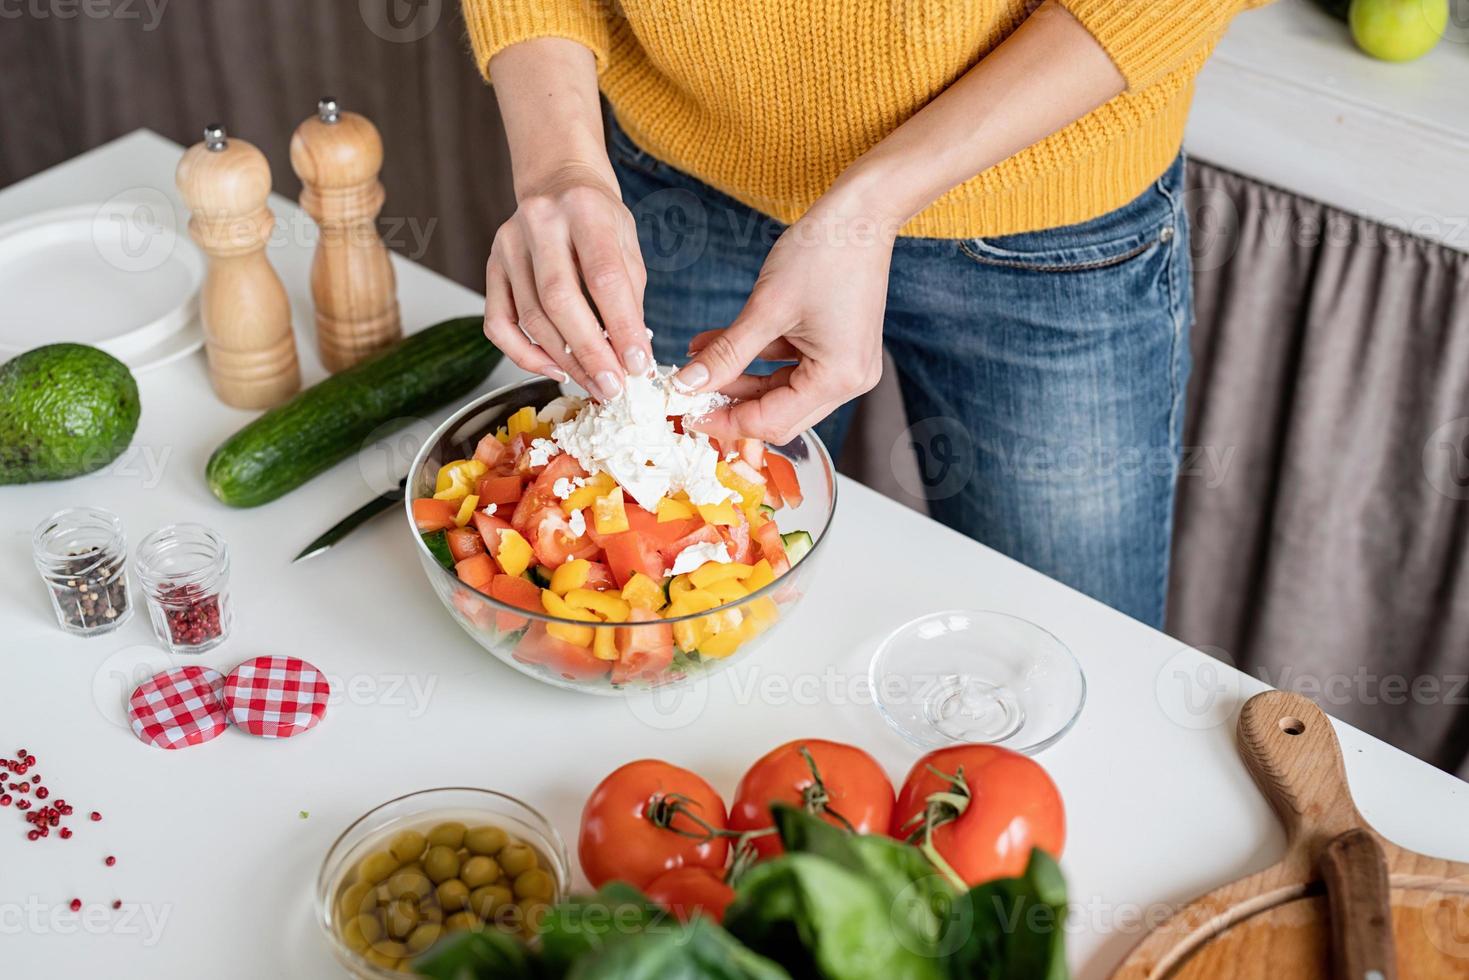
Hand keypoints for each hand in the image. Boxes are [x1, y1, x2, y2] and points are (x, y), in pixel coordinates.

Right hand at [483, 162, 651, 400]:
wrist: (556, 182)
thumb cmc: (597, 217)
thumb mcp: (627, 243)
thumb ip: (630, 295)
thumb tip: (632, 354)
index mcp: (584, 209)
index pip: (604, 277)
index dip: (622, 326)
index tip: (637, 364)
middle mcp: (540, 223)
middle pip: (560, 300)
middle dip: (590, 352)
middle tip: (613, 386)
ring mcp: (508, 245)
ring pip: (530, 317)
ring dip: (564, 360)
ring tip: (594, 384)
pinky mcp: (491, 267)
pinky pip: (498, 323)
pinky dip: (524, 355)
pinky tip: (554, 368)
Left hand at [676, 199, 893, 443]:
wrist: (860, 214)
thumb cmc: (824, 253)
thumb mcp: (766, 307)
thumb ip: (726, 353)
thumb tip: (689, 384)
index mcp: (838, 377)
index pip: (773, 421)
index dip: (726, 422)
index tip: (688, 416)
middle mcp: (849, 380)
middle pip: (780, 414)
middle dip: (733, 405)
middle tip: (690, 395)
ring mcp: (846, 365)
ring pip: (781, 390)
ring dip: (739, 379)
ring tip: (698, 362)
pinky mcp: (837, 348)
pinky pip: (791, 366)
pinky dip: (757, 360)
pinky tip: (719, 345)